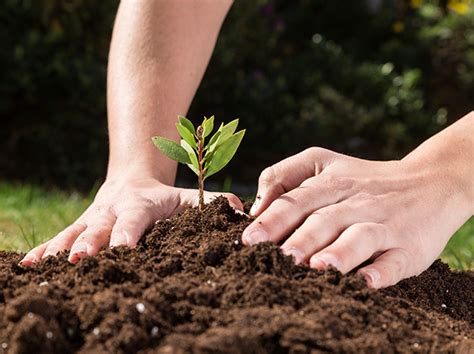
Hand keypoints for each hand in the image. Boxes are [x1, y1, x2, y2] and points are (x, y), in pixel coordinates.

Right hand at [20, 177, 242, 264]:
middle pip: (100, 227)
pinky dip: (44, 250)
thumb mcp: (188, 197)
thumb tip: (242, 213)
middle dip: (90, 244)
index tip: (123, 250)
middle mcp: (113, 210)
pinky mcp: (79, 227)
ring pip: (74, 232)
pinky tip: (27, 266)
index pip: (136, 219)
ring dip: (62, 249)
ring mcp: (92, 219)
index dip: (129, 233)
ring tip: (49, 266)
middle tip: (81, 261)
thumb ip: (213, 203)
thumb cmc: (164, 198)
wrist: (131, 181)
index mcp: (142, 205)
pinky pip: (59, 237)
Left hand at [242, 147, 471, 287]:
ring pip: (360, 237)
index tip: (249, 240)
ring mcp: (384, 224)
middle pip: (324, 220)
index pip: (297, 201)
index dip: (273, 220)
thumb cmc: (363, 179)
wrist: (430, 182)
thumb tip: (256, 206)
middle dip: (300, 239)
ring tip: (317, 268)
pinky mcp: (410, 246)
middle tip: (278, 258)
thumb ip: (284, 174)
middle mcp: (356, 203)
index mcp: (331, 184)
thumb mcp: (324, 162)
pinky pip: (397, 260)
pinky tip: (368, 282)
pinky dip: (383, 271)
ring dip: (339, 253)